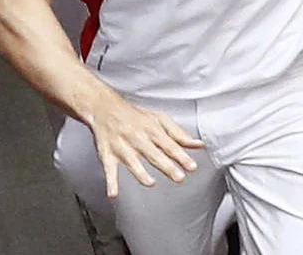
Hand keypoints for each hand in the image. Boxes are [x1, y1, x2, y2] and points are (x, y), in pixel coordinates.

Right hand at [84, 96, 202, 196]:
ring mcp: (122, 147)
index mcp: (152, 130)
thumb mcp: (159, 119)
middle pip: (154, 154)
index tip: (192, 167)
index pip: (170, 145)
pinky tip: (113, 193)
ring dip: (140, 173)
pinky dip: (110, 182)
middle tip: (179, 177)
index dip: (182, 157)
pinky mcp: (107, 155)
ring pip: (132, 162)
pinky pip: (109, 170)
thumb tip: (198, 144)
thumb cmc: (135, 116)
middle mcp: (137, 139)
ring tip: (150, 183)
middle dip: (166, 166)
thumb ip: (179, 134)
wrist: (105, 108)